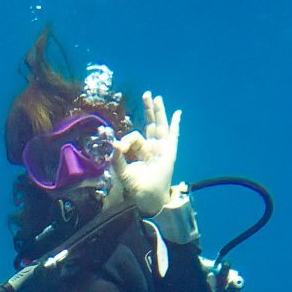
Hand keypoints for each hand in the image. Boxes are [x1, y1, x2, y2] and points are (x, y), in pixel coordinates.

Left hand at [109, 91, 180, 217]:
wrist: (148, 197)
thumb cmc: (136, 186)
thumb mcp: (122, 171)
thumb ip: (116, 158)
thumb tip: (114, 142)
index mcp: (139, 150)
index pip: (134, 137)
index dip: (127, 140)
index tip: (120, 147)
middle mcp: (151, 147)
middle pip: (150, 123)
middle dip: (148, 109)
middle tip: (146, 93)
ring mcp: (161, 148)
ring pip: (160, 125)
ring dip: (158, 111)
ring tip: (156, 97)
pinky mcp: (169, 151)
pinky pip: (173, 135)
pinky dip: (175, 124)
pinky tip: (178, 114)